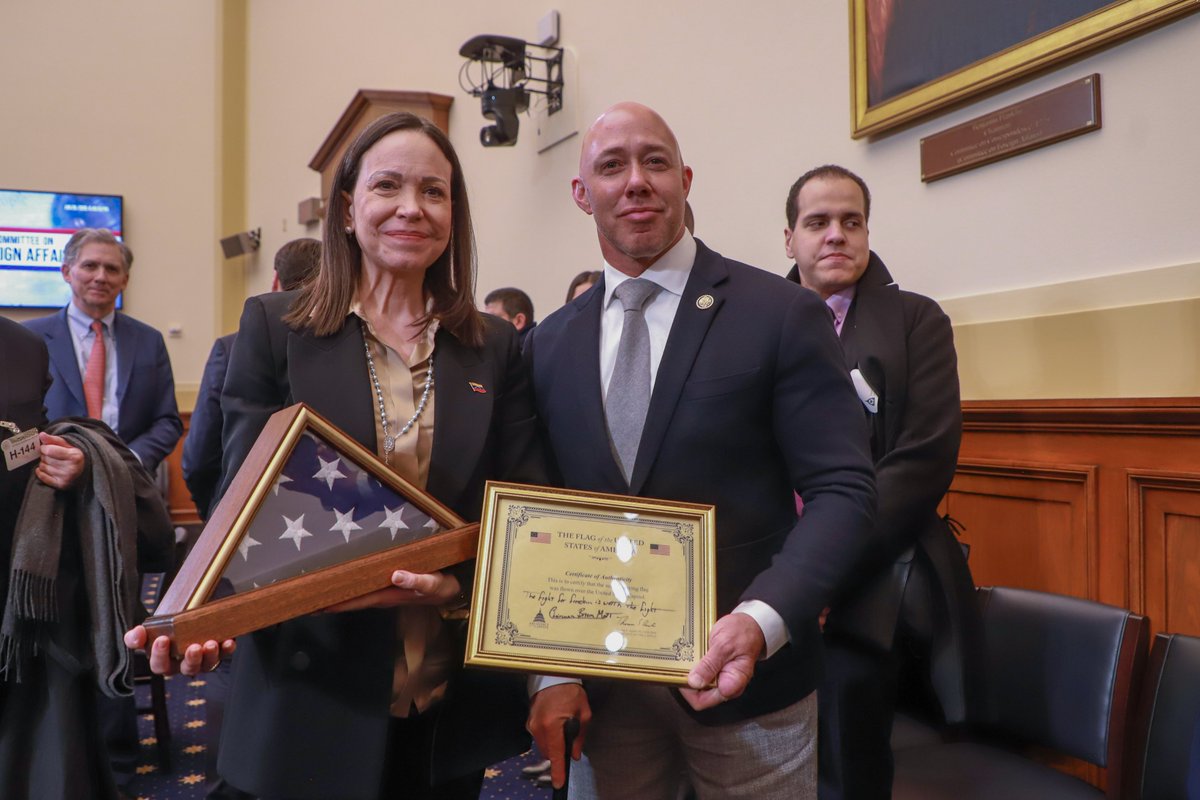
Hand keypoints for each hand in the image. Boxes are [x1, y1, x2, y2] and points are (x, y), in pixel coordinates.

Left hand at [35, 433, 84, 488]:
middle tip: (51, 455)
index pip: (49, 450)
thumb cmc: (74, 456)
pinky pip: (42, 477)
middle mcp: (71, 468)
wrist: (84, 471)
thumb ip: (54, 439)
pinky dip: (41, 472)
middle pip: (45, 458)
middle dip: (45, 455)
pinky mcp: (60, 485)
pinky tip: (47, 469)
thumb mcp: (68, 445)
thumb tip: (41, 435)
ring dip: (44, 463)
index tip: (47, 447)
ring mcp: (66, 478)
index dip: (45, 447)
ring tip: (52, 462)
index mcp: (75, 456)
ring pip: (43, 467)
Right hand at [123, 625, 235, 675]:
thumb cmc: (165, 631)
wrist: (184, 621)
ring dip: (210, 656)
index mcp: (165, 662)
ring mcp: (202, 661)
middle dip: (192, 660)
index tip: (162, 639)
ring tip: (211, 643)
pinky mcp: (217, 653)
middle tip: (194, 647)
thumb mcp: (149, 632)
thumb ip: (137, 636)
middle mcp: (184, 665)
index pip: (160, 666)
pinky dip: (227, 649)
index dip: (160, 655)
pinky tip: (229, 641)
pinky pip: (224, 655)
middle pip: (188, 669)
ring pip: (207, 665)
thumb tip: (136, 633)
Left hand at [324, 570, 460, 611]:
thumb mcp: (435, 583)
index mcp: (388, 595)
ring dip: (336, 597)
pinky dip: (348, 588)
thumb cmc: (442, 586)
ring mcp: (383, 593)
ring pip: (354, 596)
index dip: (335, 603)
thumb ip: (417, 581)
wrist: (452, 591)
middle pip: (349, 601)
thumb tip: (397, 575)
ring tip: (314, 594)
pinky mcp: (387, 587)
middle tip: (303, 601)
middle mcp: (381, 596)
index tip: (315, 604)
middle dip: (328, 602)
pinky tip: (340, 584)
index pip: (356, 600)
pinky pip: (362, 589)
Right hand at [527, 683, 590, 789]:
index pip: (555, 754)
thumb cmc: (571, 693)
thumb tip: (574, 754)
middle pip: (547, 752)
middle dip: (557, 753)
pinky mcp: (529, 721)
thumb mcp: (584, 714)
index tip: (558, 783)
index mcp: (552, 725)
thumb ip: (579, 737)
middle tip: (569, 741)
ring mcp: (531, 724)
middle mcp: (538, 727)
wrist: (554, 676)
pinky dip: (547, 737)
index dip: (557, 770)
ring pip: (543, 746)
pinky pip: (539, 737)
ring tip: (563, 728)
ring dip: (552, 744)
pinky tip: (555, 725)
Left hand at [679, 612, 764, 710]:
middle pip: (697, 694)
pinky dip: (693, 665)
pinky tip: (690, 654)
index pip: (702, 700)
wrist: (750, 624)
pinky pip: (699, 673)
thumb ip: (710, 665)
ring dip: (689, 671)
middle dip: (687, 680)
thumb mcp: (724, 645)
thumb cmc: (743, 633)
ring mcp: (719, 679)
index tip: (681, 673)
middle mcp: (724, 685)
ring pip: (696, 684)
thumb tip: (694, 682)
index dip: (688, 690)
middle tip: (681, 663)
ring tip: (685, 656)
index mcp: (731, 684)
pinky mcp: (715, 671)